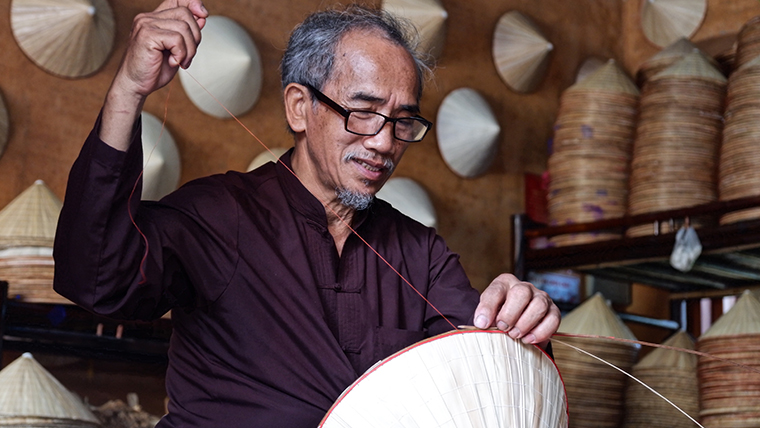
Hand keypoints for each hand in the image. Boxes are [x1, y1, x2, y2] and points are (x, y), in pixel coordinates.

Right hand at [101, 0, 207, 149]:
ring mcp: (146, 24)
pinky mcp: (147, 35)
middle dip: (195, 37)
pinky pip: (177, 39)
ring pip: (184, 27)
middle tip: (187, 56)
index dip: (193, 3)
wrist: (136, 85)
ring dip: (189, 49)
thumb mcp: (177, 49)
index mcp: (155, 18)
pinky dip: (180, 54)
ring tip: (180, 61)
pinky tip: (172, 62)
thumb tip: (202, 17)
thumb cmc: (154, 69)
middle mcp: (148, 17)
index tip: (204, 15)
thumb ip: (187, 33)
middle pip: (185, 14)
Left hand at [473, 274, 559, 348]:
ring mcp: (541, 297)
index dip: (488, 308)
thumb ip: (484, 318)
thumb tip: (482, 323)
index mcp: (504, 283)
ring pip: (539, 305)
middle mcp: (524, 287)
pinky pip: (553, 319)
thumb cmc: (500, 317)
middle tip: (503, 329)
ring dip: (525, 324)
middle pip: (521, 292)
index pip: (496, 290)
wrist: (517, 325)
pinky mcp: (554, 310)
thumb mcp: (489, 315)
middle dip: (510, 314)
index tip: (482, 324)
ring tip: (515, 336)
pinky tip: (528, 339)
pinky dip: (540, 332)